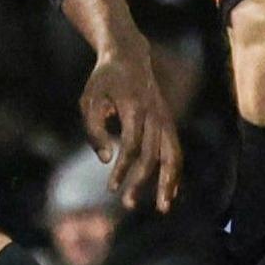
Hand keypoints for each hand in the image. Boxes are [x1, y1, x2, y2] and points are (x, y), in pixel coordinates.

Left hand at [79, 49, 181, 212]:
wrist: (129, 57)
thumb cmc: (104, 81)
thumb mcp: (89, 99)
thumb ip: (94, 129)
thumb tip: (105, 159)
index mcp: (134, 107)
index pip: (131, 145)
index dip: (122, 169)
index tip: (110, 187)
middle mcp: (154, 114)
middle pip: (153, 154)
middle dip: (142, 182)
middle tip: (128, 204)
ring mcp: (165, 118)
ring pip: (172, 155)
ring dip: (168, 182)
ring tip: (164, 207)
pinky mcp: (168, 122)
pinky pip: (176, 150)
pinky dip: (175, 172)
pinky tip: (171, 192)